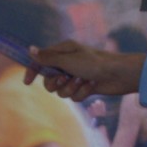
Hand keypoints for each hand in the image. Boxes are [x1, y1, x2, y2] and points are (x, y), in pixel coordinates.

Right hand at [22, 41, 146, 100]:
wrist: (119, 74)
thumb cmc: (94, 63)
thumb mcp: (67, 60)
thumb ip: (47, 58)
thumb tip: (30, 50)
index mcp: (63, 51)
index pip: (41, 61)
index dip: (33, 71)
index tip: (27, 82)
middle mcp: (67, 63)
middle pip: (49, 80)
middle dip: (55, 83)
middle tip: (65, 79)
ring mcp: (75, 76)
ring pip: (61, 91)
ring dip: (70, 89)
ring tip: (82, 81)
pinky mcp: (83, 87)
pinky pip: (73, 96)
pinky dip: (82, 93)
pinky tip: (92, 86)